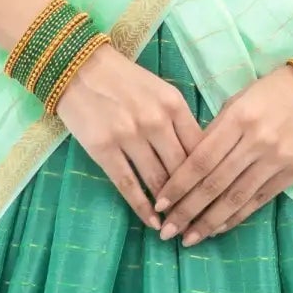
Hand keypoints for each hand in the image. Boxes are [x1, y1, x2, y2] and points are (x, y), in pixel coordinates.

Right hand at [49, 39, 201, 229]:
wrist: (77, 66)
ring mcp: (128, 136)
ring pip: (157, 181)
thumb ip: (180, 121)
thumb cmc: (123, 80)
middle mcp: (155, 121)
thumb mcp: (160, 91)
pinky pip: (127, 184)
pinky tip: (152, 221)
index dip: (210, 177)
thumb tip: (201, 158)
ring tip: (178, 226)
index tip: (214, 197)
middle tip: (200, 221)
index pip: (201, 149)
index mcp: (174, 105)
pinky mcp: (103, 148)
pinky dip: (142, 207)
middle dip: (193, 199)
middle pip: (182, 169)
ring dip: (170, 208)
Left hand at [153, 63, 292, 245]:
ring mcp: (277, 160)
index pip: (201, 160)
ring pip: (236, 198)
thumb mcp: (241, 99)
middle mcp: (256, 142)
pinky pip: (258, 201)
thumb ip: (217, 130)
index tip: (160, 203)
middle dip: (187, 211)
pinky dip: (236, 217)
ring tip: (189, 239)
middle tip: (167, 231)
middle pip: (214, 184)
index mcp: (238, 118)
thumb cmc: (275, 91)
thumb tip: (192, 162)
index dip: (178, 185)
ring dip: (209, 222)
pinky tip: (218, 229)